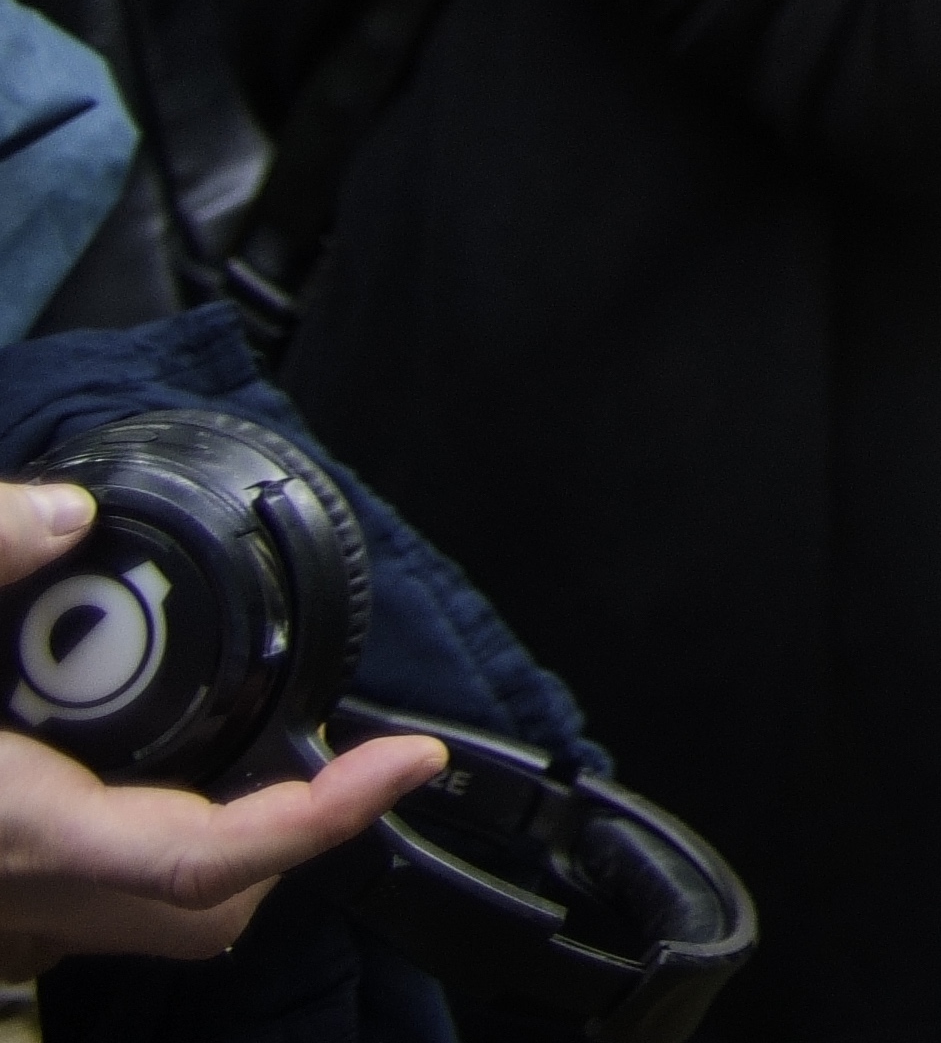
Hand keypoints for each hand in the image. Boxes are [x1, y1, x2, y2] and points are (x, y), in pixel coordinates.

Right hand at [0, 495, 435, 973]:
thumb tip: (57, 513)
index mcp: (7, 831)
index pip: (208, 858)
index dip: (325, 817)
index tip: (406, 758)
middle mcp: (6, 902)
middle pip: (204, 911)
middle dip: (284, 835)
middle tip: (316, 734)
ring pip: (141, 922)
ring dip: (207, 849)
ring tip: (228, 745)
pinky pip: (71, 912)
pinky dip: (121, 851)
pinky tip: (107, 765)